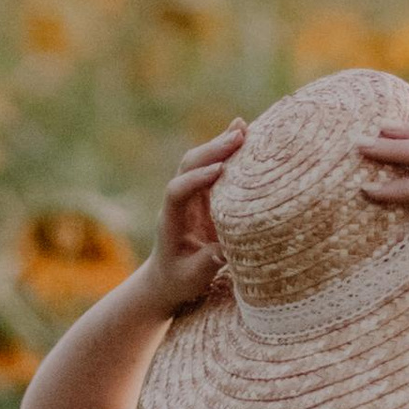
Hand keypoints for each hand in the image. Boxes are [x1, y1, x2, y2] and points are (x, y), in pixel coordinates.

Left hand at [141, 123, 245, 313]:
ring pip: (199, 161)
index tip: (220, 171)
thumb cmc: (177, 281)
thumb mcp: (191, 278)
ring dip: (219, 144)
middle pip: (188, 167)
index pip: (177, 192)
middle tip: (238, 137)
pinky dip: (226, 150)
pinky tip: (242, 132)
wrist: (166, 278)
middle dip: (212, 151)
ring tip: (243, 127)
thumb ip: (207, 263)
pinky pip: (213, 167)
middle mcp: (178, 202)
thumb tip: (226, 248)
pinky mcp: (204, 195)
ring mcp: (191, 195)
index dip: (196, 179)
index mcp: (171, 221)